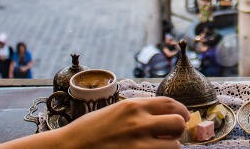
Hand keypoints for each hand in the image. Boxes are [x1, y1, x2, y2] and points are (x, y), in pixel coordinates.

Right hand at [61, 97, 189, 148]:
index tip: (180, 118)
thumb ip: (140, 112)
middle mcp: (138, 123)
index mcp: (133, 107)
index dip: (181, 112)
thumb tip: (164, 116)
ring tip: (158, 147)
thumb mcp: (116, 112)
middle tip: (171, 135)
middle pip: (177, 124)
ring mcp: (137, 145)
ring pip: (174, 146)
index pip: (172, 104)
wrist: (68, 148)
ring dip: (169, 147)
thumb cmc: (90, 131)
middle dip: (178, 131)